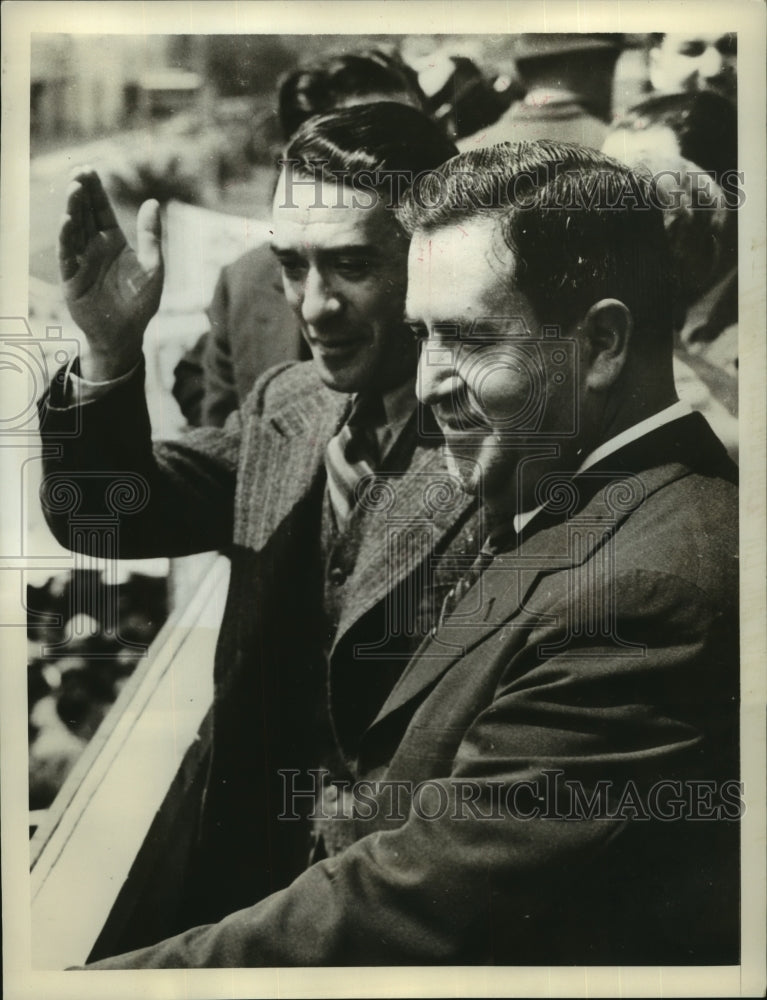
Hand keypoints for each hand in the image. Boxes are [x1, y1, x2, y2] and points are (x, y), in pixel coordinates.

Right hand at [59, 169, 163, 379]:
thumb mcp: (153, 268)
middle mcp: (94, 247)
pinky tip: (68, 220)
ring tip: (73, 189)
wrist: (126, 334)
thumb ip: (151, 236)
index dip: (95, 191)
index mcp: (113, 241)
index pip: (101, 210)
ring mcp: (81, 260)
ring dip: (72, 209)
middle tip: (78, 172)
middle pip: (84, 214)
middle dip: (80, 193)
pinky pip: (67, 254)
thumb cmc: (141, 302)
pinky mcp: (71, 277)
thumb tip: (153, 202)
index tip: (89, 169)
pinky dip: (66, 237)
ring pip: (73, 229)